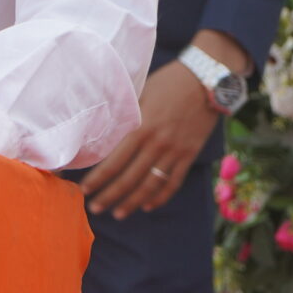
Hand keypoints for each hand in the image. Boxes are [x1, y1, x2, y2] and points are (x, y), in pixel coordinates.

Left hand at [81, 64, 221, 219]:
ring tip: (118, 214)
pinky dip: (161, 197)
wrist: (207, 79)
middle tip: (95, 208)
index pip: (114, 161)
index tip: (85, 189)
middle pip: (129, 178)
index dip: (98, 178)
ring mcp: (175, 152)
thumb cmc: (170, 81)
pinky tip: (148, 206)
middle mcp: (157, 144)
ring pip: (150, 185)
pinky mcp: (190, 155)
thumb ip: (127, 114)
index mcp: (141, 127)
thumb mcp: (142, 92)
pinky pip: (174, 182)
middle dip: (109, 196)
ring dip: (132, 202)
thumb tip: (107, 128)